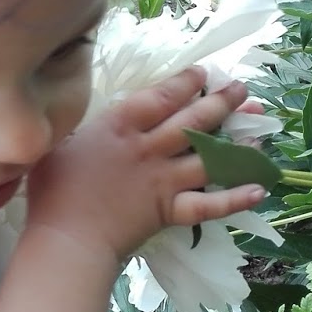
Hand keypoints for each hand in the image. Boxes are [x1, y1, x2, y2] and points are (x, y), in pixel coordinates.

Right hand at [24, 67, 266, 266]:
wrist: (67, 237)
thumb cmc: (52, 190)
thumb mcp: (60, 143)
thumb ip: (84, 128)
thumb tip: (94, 119)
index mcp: (119, 125)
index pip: (162, 96)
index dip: (186, 82)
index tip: (204, 73)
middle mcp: (148, 147)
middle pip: (193, 121)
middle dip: (221, 102)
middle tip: (242, 90)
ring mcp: (163, 179)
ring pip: (209, 157)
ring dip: (237, 144)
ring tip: (259, 133)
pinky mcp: (169, 210)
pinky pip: (209, 204)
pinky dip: (234, 199)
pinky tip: (258, 190)